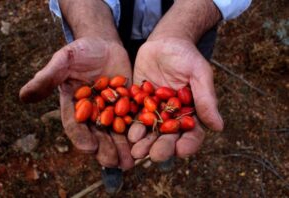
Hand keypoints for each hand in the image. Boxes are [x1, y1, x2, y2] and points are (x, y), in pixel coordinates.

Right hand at [20, 37, 133, 168]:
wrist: (105, 44)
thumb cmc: (81, 50)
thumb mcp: (64, 60)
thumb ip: (48, 77)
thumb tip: (23, 96)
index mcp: (74, 106)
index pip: (75, 126)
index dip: (81, 137)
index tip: (89, 147)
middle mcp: (92, 113)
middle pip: (98, 135)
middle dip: (105, 149)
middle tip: (113, 162)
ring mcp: (111, 110)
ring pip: (116, 133)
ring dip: (123, 148)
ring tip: (131, 162)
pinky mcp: (128, 105)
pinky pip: (133, 120)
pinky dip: (138, 132)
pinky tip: (145, 141)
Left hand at [128, 38, 223, 161]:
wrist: (164, 42)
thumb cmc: (186, 56)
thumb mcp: (199, 73)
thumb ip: (206, 98)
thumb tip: (219, 126)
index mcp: (190, 112)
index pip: (192, 134)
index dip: (188, 144)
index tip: (181, 150)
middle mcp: (172, 116)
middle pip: (168, 138)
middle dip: (162, 148)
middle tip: (154, 155)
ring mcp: (154, 111)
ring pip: (150, 132)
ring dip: (144, 142)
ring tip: (136, 149)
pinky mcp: (138, 103)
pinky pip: (134, 118)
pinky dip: (130, 126)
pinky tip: (126, 132)